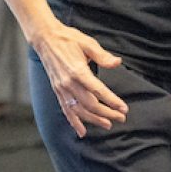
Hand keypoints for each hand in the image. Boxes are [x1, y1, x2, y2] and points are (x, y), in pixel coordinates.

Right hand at [33, 23, 127, 137]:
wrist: (46, 40)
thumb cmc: (70, 39)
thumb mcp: (89, 43)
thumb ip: (103, 56)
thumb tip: (118, 62)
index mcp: (78, 71)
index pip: (98, 91)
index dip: (112, 101)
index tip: (124, 108)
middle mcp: (68, 83)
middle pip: (89, 104)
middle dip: (107, 113)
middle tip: (121, 118)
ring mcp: (61, 89)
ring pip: (78, 111)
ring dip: (93, 120)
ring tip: (108, 125)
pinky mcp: (57, 91)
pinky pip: (66, 110)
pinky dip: (74, 122)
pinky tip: (81, 131)